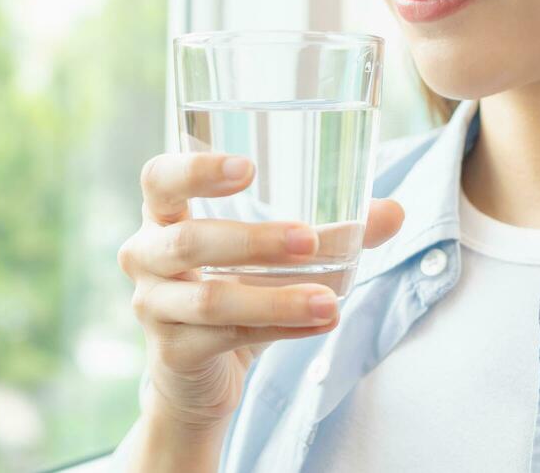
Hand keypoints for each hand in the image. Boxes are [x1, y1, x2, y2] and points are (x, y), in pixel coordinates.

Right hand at [117, 151, 405, 432]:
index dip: (195, 169)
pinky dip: (278, 329)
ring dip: (276, 298)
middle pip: (189, 241)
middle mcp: (146, 256)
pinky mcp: (173, 352)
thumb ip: (329, 232)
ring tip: (330, 301)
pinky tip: (319, 324)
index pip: (159, 179)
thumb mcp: (275, 257)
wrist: (198, 372)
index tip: (248, 167)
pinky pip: (226, 338)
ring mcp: (154, 306)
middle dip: (254, 240)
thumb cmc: (234, 288)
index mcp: (164, 214)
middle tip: (308, 239)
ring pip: (212, 299)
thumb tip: (394, 211)